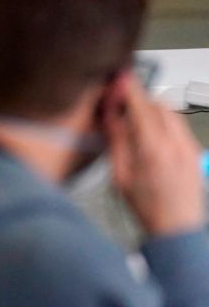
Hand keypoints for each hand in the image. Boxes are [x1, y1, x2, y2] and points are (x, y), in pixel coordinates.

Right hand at [107, 73, 205, 237]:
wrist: (177, 227)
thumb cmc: (147, 207)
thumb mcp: (121, 175)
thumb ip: (117, 141)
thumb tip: (112, 115)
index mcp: (153, 149)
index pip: (141, 105)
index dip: (128, 88)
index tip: (118, 79)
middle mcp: (176, 143)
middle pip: (158, 105)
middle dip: (139, 100)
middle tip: (121, 104)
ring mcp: (189, 147)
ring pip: (170, 113)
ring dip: (152, 110)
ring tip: (135, 122)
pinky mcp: (195, 151)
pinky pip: (178, 126)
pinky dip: (163, 122)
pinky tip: (150, 135)